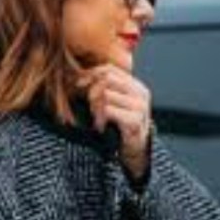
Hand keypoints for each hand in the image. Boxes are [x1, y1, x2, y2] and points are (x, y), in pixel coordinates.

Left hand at [76, 64, 152, 179]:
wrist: (135, 150)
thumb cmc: (121, 126)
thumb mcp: (115, 103)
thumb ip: (105, 89)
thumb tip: (80, 76)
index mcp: (136, 86)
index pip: (111, 69)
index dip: (92, 74)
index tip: (78, 84)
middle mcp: (140, 93)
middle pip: (107, 79)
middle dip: (93, 90)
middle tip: (90, 106)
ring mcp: (139, 107)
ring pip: (106, 94)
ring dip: (96, 107)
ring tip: (98, 119)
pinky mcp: (135, 120)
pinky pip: (108, 110)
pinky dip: (100, 118)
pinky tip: (101, 126)